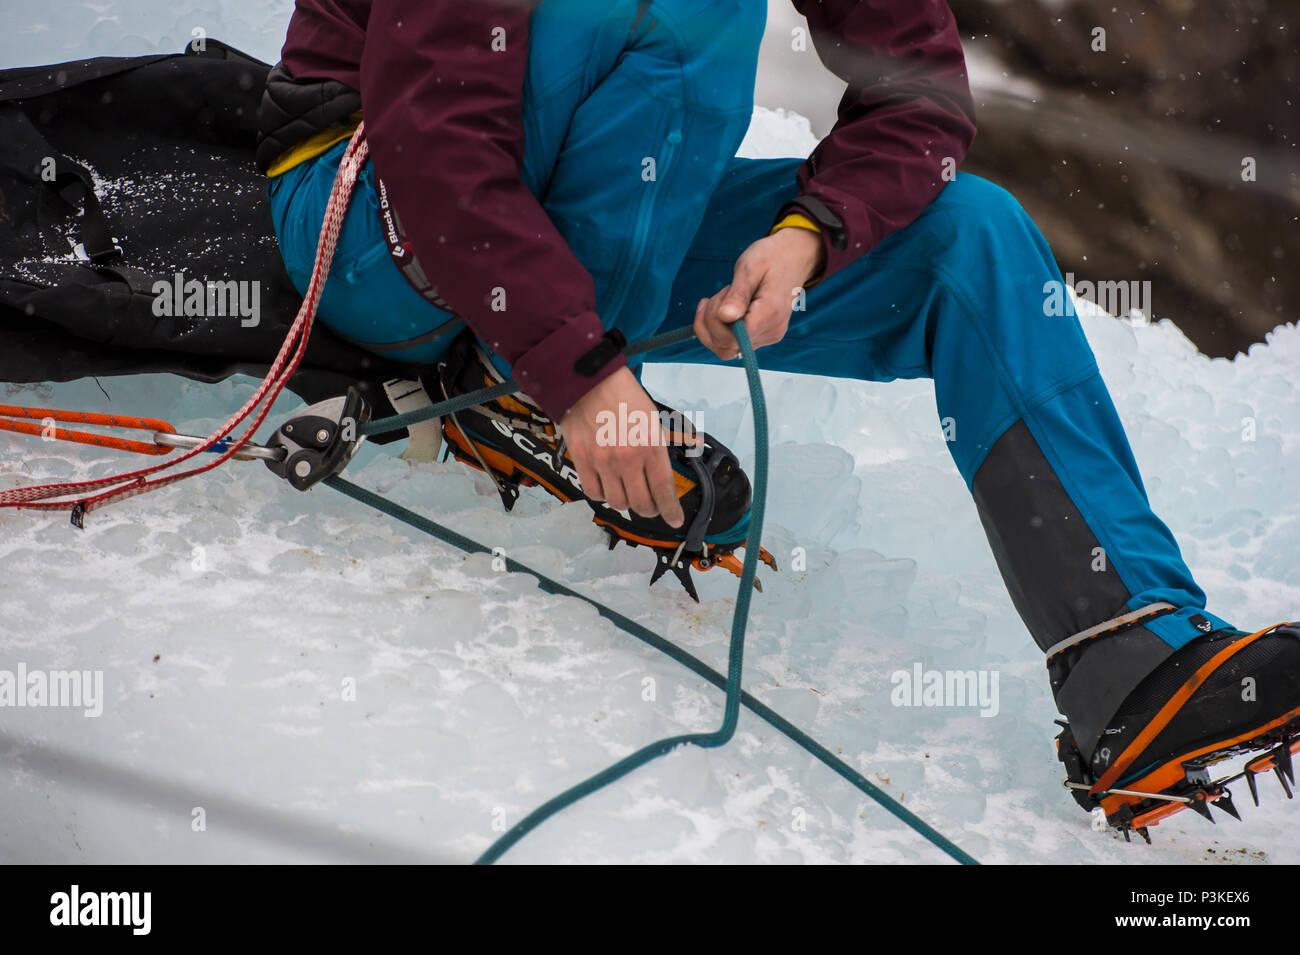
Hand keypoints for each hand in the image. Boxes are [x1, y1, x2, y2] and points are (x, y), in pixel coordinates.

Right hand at [558, 366, 684, 526]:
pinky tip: (607, 487)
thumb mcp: (653, 417)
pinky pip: (593, 492)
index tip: (674, 520)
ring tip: (628, 493)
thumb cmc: (625, 396)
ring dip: (626, 502)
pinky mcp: (582, 460)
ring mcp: (603, 462)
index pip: (664, 490)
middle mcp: (628, 459)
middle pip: (641, 503)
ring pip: (617, 502)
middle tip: (650, 506)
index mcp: (651, 445)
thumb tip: (684, 455)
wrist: (588, 381)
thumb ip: (664, 443)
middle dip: (650, 510)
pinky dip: (602, 495)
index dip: (670, 511)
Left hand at [694, 227, 824, 360]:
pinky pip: (732, 343)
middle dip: (710, 321)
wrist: (793, 257)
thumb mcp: (750, 268)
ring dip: (712, 326)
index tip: (714, 297)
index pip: (732, 338)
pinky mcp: (762, 336)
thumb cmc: (771, 257)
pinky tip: (721, 308)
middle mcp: (771, 331)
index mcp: (770, 314)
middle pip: (726, 346)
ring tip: (722, 298)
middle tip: (721, 293)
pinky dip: (719, 329)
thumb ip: (738, 294)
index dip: (714, 322)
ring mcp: (768, 336)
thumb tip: (725, 317)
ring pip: (726, 349)